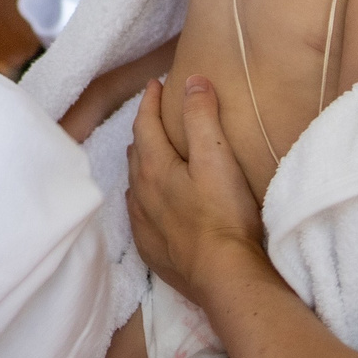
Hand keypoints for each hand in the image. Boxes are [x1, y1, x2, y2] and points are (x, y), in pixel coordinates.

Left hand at [128, 78, 266, 303]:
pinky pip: (139, 215)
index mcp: (154, 168)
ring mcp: (144, 224)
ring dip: (140, 165)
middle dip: (143, 130)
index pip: (145, 125)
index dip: (150, 102)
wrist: (222, 276)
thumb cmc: (222, 214)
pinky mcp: (152, 250)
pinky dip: (143, 199)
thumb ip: (202, 116)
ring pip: (135, 185)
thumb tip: (192, 82)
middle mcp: (141, 194)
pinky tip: (149, 204)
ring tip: (148, 155)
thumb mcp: (217, 157)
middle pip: (136, 153)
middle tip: (152, 116)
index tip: (155, 85)